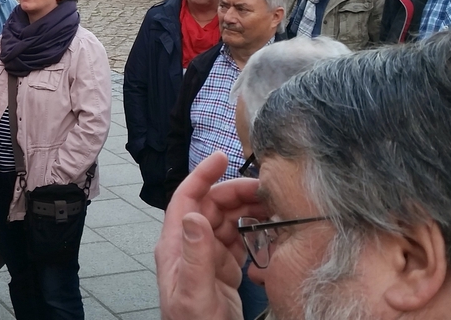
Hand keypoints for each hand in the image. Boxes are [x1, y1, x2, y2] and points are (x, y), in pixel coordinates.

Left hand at [155, 151, 266, 319]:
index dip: (202, 175)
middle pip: (211, 207)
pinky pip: (239, 243)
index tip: (223, 157)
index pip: (186, 199)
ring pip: (227, 223)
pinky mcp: (223, 272)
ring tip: (274, 207)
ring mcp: (207, 259)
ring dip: (248, 212)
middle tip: (267, 190)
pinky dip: (254, 233)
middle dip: (236, 193)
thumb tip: (194, 215)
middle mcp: (189, 248)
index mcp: (175, 246)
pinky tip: (270, 231)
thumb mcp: (195, 293)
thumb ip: (195, 255)